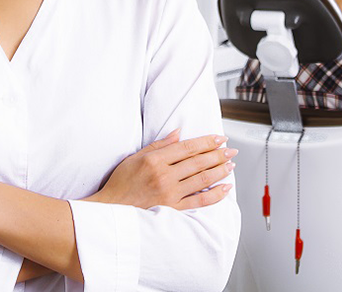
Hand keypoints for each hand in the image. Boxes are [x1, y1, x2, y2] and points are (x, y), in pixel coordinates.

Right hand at [88, 129, 236, 209]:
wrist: (111, 209)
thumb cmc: (121, 183)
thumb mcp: (135, 157)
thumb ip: (159, 145)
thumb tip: (178, 133)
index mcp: (155, 160)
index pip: (187, 148)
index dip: (206, 142)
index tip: (219, 138)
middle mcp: (164, 176)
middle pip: (198, 162)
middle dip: (218, 154)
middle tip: (231, 150)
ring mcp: (169, 194)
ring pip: (201, 180)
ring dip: (219, 171)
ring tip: (231, 164)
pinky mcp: (172, 209)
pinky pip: (198, 202)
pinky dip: (214, 195)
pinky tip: (225, 188)